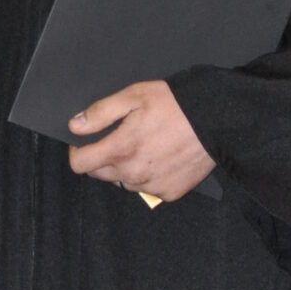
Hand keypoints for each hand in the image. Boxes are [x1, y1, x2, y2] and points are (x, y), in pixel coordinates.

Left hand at [65, 81, 215, 202]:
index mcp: (120, 150)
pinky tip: (161, 158)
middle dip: (102, 158)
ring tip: (145, 147)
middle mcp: (133, 173)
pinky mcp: (169, 192)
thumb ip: (100, 113)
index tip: (84, 143)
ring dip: (126, 169)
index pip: (80, 165)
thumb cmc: (174, 104)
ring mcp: (152, 185)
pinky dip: (150, 176)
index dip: (77, 152)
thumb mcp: (133, 97)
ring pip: (124, 182)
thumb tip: (75, 126)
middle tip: (120, 139)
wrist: (215, 120)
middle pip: (101, 174)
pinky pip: (149, 188)